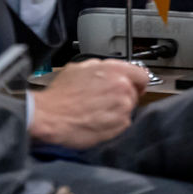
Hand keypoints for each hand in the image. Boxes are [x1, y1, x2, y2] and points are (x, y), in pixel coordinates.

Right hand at [29, 59, 148, 148]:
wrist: (50, 116)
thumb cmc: (61, 94)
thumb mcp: (79, 67)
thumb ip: (101, 67)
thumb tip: (108, 70)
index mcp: (115, 70)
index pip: (141, 75)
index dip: (136, 81)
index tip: (132, 86)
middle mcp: (122, 88)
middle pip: (134, 93)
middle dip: (122, 95)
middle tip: (105, 100)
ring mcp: (122, 108)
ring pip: (128, 108)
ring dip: (116, 109)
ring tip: (97, 110)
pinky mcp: (119, 126)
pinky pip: (122, 123)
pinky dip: (112, 123)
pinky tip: (96, 120)